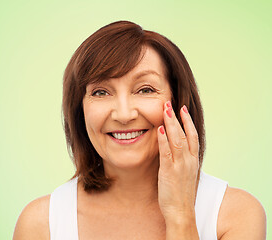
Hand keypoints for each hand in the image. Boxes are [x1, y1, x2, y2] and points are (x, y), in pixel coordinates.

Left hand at [157, 101, 198, 224]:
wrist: (181, 212)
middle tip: (170, 103)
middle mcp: (189, 161)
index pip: (192, 135)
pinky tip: (159, 130)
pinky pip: (167, 153)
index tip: (182, 109)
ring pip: (177, 140)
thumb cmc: (181, 194)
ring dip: (171, 124)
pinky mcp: (169, 172)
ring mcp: (180, 166)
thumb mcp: (184, 173)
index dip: (188, 121)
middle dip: (177, 117)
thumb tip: (174, 148)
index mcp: (193, 160)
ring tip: (165, 110)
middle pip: (185, 134)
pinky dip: (163, 140)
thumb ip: (181, 160)